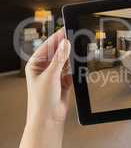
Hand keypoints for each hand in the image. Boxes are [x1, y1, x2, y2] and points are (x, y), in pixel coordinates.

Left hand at [20, 28, 71, 147]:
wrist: (49, 118)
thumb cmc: (41, 100)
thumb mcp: (50, 76)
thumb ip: (59, 59)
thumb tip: (65, 44)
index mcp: (35, 64)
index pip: (48, 46)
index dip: (57, 37)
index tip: (66, 29)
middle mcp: (44, 68)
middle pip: (57, 52)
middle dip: (66, 46)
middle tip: (75, 37)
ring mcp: (55, 74)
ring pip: (66, 60)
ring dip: (71, 57)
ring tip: (78, 50)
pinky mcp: (64, 80)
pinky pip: (71, 70)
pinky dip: (75, 68)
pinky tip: (77, 64)